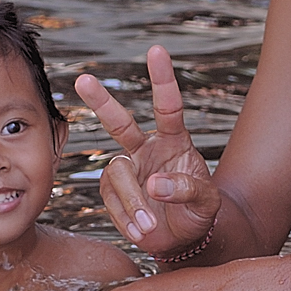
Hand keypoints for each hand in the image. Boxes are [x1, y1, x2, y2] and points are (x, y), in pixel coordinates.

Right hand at [75, 45, 220, 258]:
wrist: (182, 240)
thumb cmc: (198, 212)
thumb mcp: (207, 203)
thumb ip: (188, 190)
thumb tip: (155, 184)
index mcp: (174, 140)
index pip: (168, 106)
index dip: (162, 78)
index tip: (156, 50)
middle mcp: (146, 149)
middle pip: (120, 122)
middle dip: (101, 101)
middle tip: (83, 79)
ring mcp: (127, 169)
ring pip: (117, 174)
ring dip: (133, 202)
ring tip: (149, 226)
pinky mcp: (112, 192)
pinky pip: (111, 200)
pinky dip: (127, 218)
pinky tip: (141, 230)